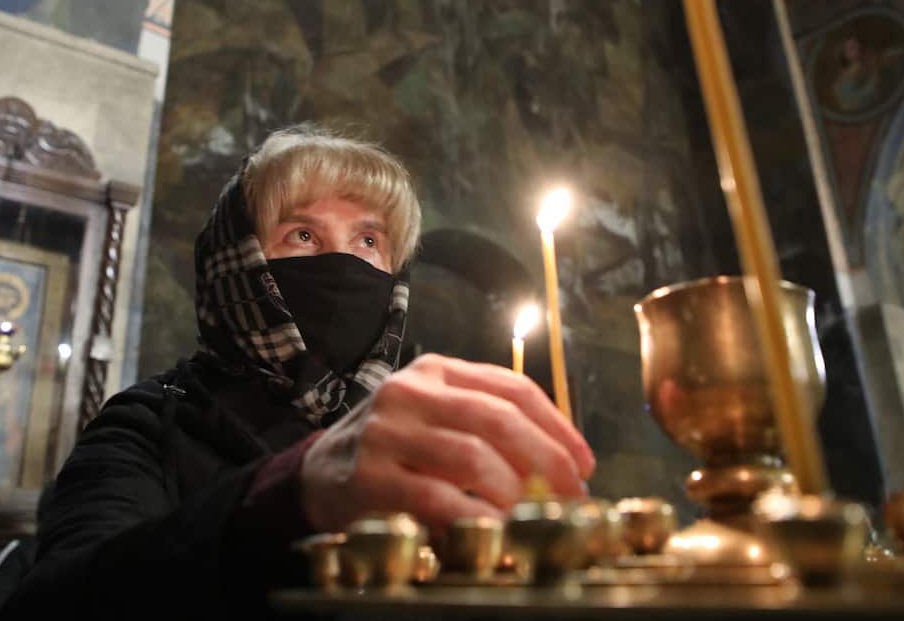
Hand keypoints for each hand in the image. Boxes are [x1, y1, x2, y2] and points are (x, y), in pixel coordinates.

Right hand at [299, 353, 594, 532]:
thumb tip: (567, 465)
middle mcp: (410, 391)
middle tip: (572, 496)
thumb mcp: (436, 418)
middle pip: (497, 418)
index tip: (585, 464)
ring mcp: (386, 432)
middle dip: (547, 460)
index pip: (512, 388)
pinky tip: (495, 532)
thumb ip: (488, 426)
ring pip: (471, 456)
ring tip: (532, 516)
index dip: (558, 427)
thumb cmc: (394, 450)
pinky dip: (475, 518)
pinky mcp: (368, 476)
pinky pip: (437, 498)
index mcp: (436, 371)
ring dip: (513, 492)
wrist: (318, 475)